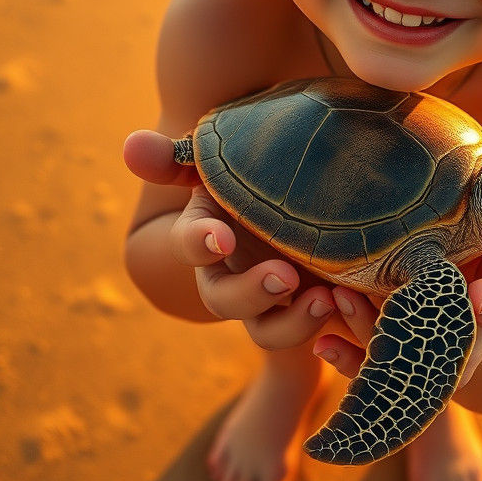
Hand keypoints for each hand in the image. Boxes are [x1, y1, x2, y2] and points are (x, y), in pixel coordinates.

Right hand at [124, 130, 335, 347]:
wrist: (318, 195)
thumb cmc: (264, 171)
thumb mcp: (228, 160)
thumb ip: (181, 156)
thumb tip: (130, 144)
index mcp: (209, 233)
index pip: (190, 243)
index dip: (200, 243)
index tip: (221, 239)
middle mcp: (231, 273)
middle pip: (224, 300)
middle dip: (251, 293)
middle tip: (286, 277)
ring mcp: (270, 299)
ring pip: (266, 331)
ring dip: (292, 323)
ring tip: (327, 299)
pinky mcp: (307, 312)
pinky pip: (311, 336)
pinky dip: (327, 326)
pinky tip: (351, 304)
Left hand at [311, 244, 481, 387]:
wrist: (466, 328)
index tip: (481, 296)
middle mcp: (457, 342)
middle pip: (434, 337)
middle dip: (408, 316)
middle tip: (374, 295)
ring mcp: (421, 354)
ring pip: (395, 352)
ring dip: (365, 328)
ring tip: (337, 299)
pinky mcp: (389, 363)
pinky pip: (367, 368)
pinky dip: (343, 357)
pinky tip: (322, 343)